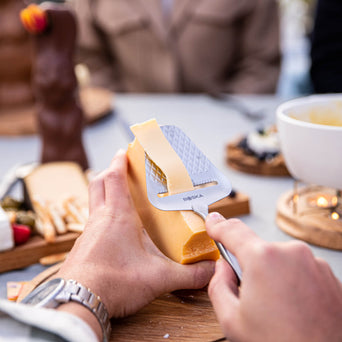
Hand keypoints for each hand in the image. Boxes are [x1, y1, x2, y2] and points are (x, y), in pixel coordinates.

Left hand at [56, 150, 214, 318]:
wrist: (77, 303)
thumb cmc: (114, 282)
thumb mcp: (158, 278)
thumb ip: (188, 275)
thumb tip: (210, 272)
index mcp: (117, 216)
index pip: (115, 177)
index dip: (119, 161)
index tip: (124, 150)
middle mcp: (99, 219)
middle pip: (98, 183)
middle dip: (109, 171)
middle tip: (122, 170)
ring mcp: (87, 233)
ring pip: (93, 202)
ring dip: (104, 193)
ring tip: (120, 197)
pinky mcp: (82, 247)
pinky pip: (91, 222)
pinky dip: (101, 216)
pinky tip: (112, 231)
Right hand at [206, 213, 341, 341]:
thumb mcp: (232, 320)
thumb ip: (218, 284)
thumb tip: (223, 268)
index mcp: (264, 259)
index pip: (232, 231)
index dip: (218, 225)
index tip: (213, 222)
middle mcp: (291, 253)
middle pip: (257, 250)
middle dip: (250, 267)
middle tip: (252, 297)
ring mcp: (313, 262)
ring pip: (279, 261)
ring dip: (273, 276)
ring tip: (279, 309)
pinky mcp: (328, 274)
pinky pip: (299, 270)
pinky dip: (292, 283)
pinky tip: (294, 308)